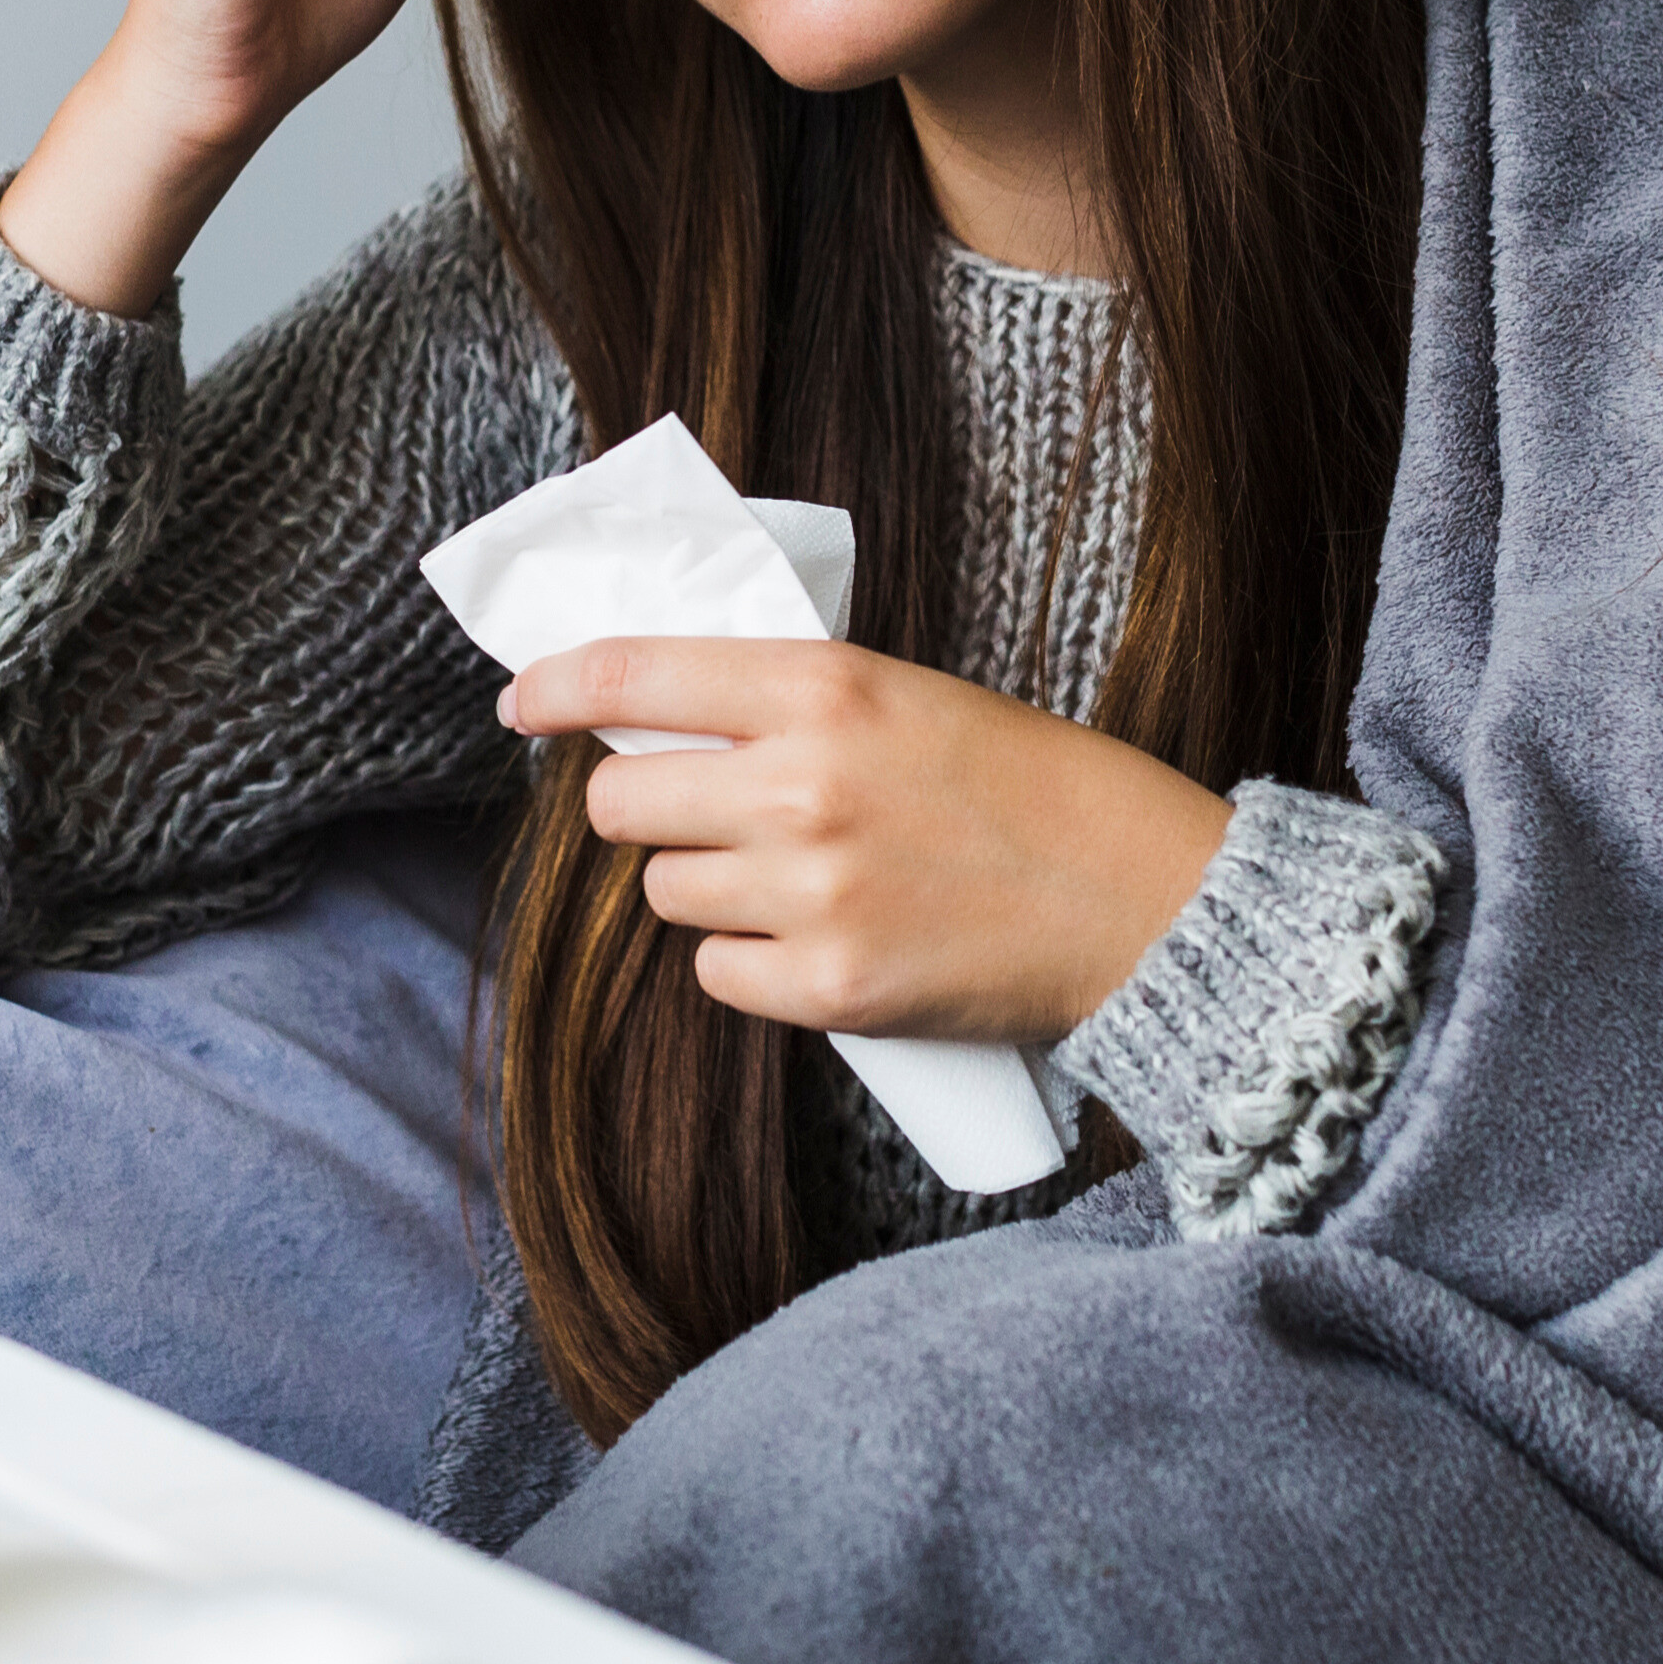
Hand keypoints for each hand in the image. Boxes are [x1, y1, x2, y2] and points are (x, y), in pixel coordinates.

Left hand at [504, 640, 1235, 1045]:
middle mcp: (801, 787)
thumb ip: (790, 705)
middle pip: (623, 803)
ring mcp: (808, 895)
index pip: (635, 674)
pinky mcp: (826, 989)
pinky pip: (717, 973)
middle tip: (708, 811)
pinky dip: (753, 962)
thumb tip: (662, 722)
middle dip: (649, 806)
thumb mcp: (910, 699)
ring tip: (806, 878)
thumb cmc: (1035, 791)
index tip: (522, 703)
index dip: (556, 687)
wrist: (1140, 904)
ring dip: (711, 885)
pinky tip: (824, 939)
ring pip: (668, 891)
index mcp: (824, 690)